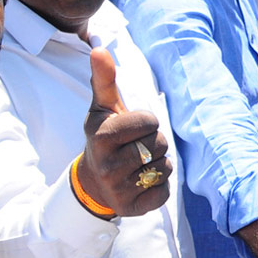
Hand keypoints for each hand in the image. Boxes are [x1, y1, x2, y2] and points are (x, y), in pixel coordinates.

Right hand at [79, 47, 172, 216]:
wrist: (92, 182)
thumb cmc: (105, 137)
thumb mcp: (103, 108)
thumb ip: (104, 80)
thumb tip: (99, 49)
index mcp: (102, 135)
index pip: (150, 121)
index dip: (147, 122)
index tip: (132, 128)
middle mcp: (107, 164)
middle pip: (161, 144)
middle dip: (154, 143)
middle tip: (135, 148)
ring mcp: (118, 188)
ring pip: (165, 167)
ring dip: (158, 164)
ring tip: (138, 164)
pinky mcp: (132, 208)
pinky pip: (164, 192)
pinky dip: (159, 186)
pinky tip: (141, 183)